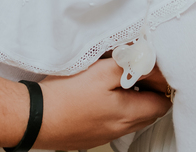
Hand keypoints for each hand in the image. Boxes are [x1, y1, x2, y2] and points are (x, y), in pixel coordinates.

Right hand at [37, 59, 171, 149]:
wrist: (33, 118)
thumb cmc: (65, 96)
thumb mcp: (102, 71)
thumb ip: (130, 66)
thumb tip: (149, 60)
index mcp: (128, 114)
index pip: (162, 103)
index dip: (162, 83)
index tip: (153, 66)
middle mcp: (119, 129)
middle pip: (149, 112)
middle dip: (149, 91)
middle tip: (137, 69)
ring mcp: (104, 134)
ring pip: (130, 117)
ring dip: (131, 99)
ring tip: (117, 79)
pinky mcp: (89, 135)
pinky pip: (112, 121)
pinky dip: (114, 107)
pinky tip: (99, 94)